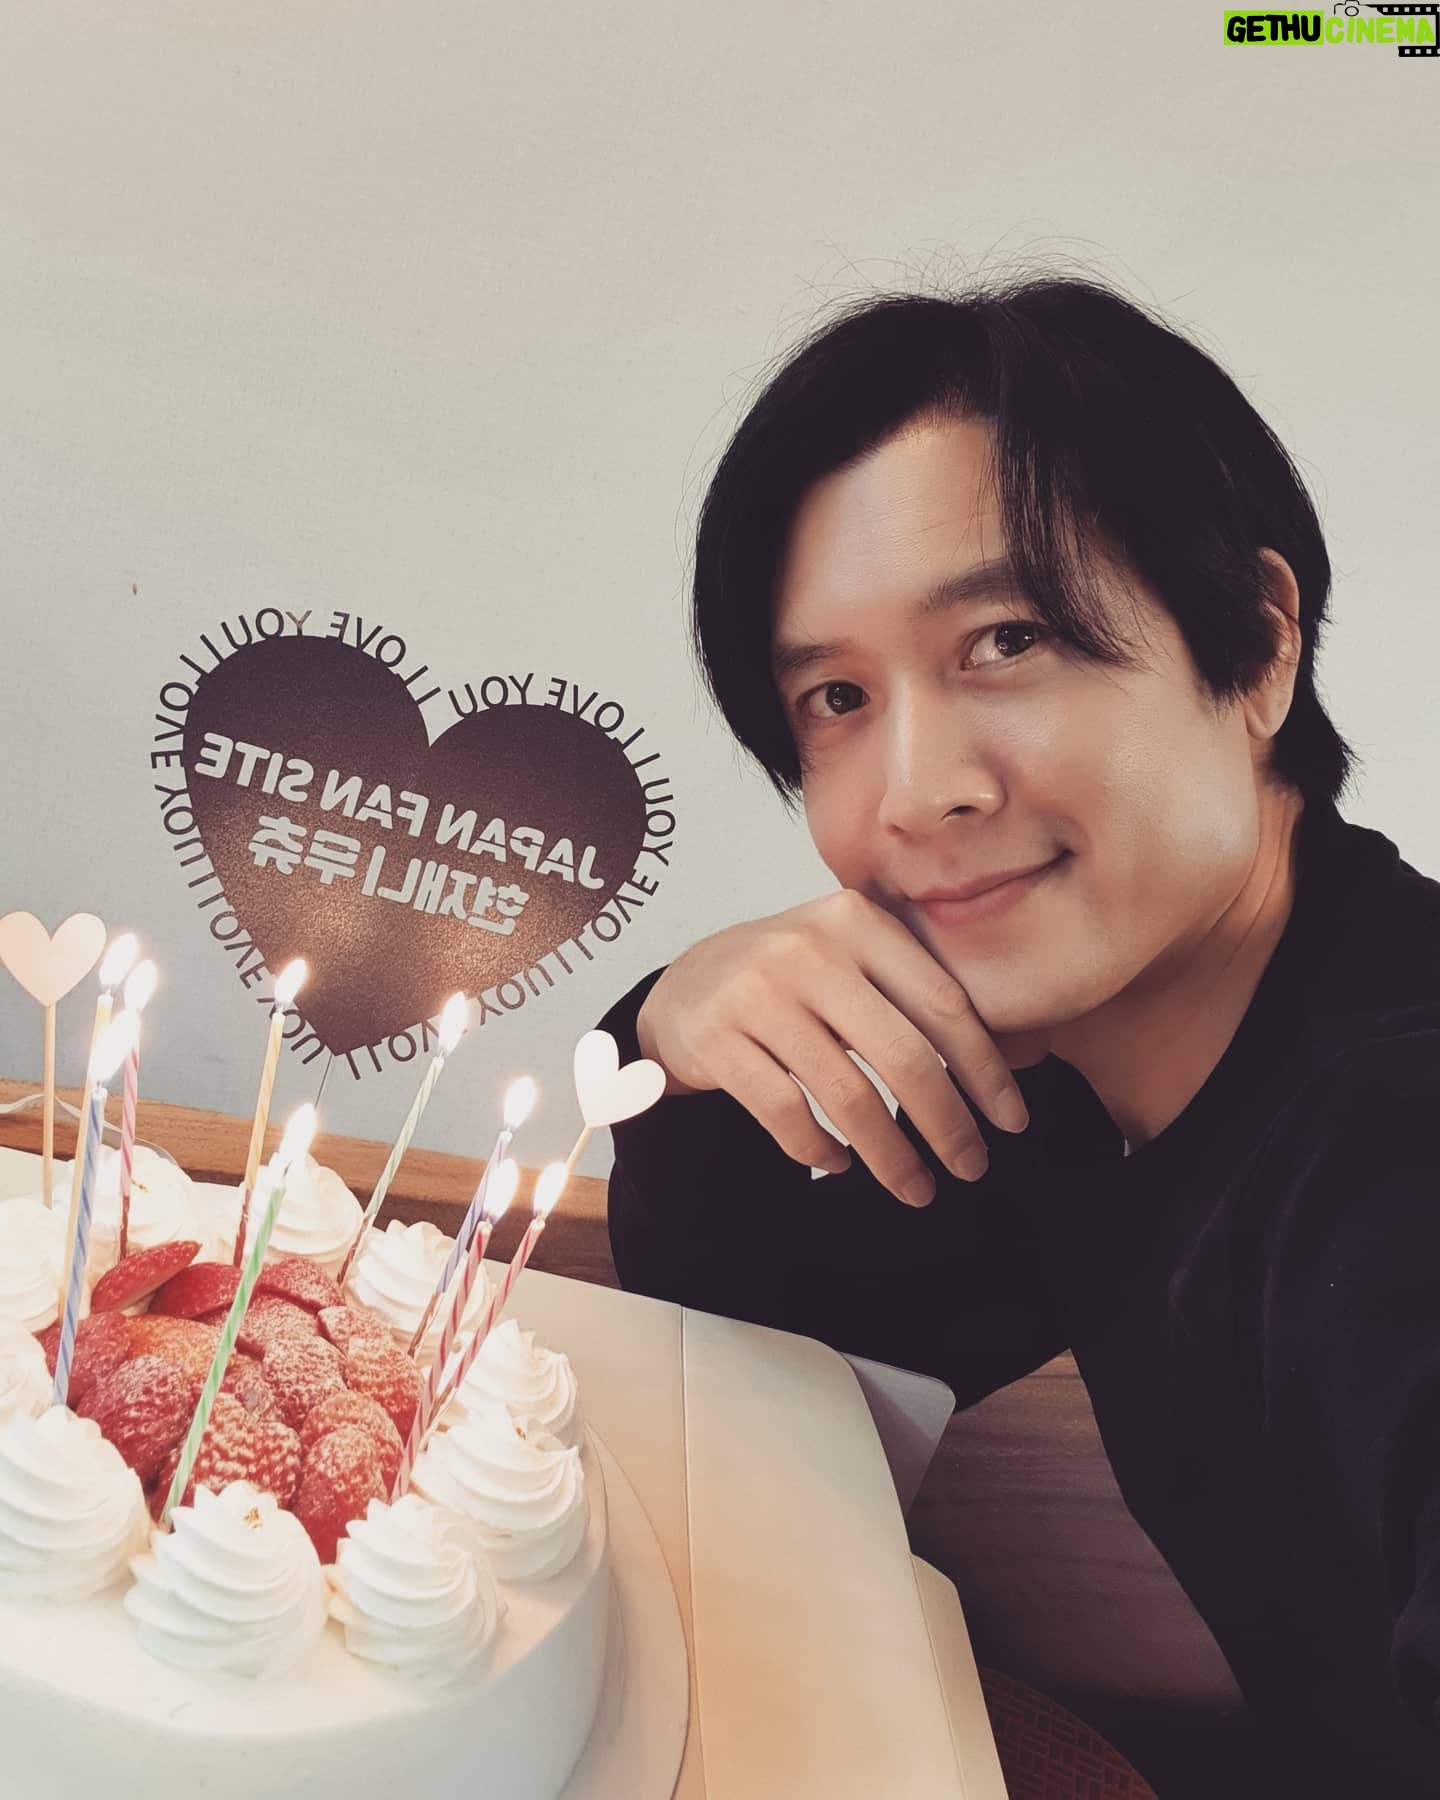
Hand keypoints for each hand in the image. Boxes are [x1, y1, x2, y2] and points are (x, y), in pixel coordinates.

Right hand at [634, 889, 1033, 1206]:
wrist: (688, 983)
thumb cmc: (793, 979)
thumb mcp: (852, 958)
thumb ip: (912, 991)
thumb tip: (1003, 1070)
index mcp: (856, 921)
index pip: (942, 1004)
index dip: (984, 1070)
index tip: (1010, 1120)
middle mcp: (807, 949)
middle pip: (903, 1055)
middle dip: (947, 1123)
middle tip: (971, 1167)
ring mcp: (757, 994)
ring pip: (847, 1096)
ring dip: (890, 1156)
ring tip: (916, 1187)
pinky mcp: (716, 1039)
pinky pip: (786, 1114)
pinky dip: (819, 1151)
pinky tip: (839, 1164)